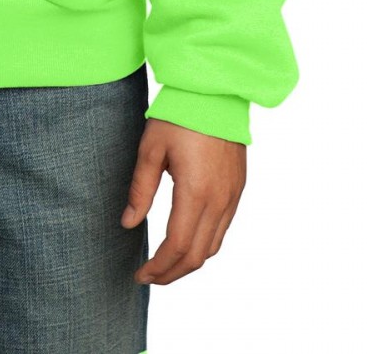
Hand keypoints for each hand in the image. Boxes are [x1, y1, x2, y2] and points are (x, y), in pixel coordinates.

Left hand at [121, 118, 245, 283]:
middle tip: (149, 276)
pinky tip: (186, 242)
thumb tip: (128, 223)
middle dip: (172, 273)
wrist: (216, 90)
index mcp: (196, 192)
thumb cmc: (179, 114)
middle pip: (196, 255)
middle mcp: (219, 200)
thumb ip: (141, 189)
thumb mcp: (151, 148)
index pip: (176, 246)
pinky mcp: (238, 188)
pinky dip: (204, 245)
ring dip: (189, 262)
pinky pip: (223, 229)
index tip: (140, 275)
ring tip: (165, 265)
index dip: (157, 267)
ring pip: (213, 246)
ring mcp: (232, 195)